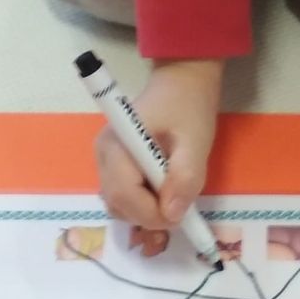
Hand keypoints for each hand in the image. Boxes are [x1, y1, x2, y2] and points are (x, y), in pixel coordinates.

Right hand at [95, 60, 222, 236]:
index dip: (151, 213)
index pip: (124, 194)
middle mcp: (103, 154)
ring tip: (174, 197)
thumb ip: (185, 177)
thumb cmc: (188, 107)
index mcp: (118, 145)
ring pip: (118, 204)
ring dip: (146, 211)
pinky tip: (165, 191)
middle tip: (181, 208)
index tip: (181, 216)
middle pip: (117, 203)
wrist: (182, 83)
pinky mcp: (113, 165)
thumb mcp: (196, 141)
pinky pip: (123, 195)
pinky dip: (143, 203)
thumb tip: (172, 214)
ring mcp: (105, 160)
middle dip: (148, 215)